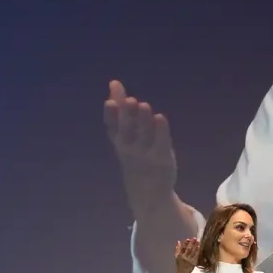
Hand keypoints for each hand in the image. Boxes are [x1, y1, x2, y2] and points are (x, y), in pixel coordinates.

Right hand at [104, 80, 177, 208]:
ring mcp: (145, 153)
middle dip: (127, 116)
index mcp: (119, 139)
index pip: (112, 126)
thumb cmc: (135, 153)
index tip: (110, 101)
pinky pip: (160, 143)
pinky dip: (160, 131)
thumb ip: (121, 108)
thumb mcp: (125, 132)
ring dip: (143, 120)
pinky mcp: (162, 156)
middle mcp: (129, 146)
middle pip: (127, 130)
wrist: (148, 189)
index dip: (110, 114)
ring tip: (143, 105)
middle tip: (130, 101)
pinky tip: (160, 117)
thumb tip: (114, 82)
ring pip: (143, 135)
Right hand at [173, 237, 199, 272]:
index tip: (188, 239)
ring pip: (193, 252)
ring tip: (198, 241)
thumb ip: (177, 249)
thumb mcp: (176, 257)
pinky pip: (196, 256)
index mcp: (180, 256)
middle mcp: (185, 258)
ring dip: (195, 246)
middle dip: (191, 244)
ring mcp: (190, 261)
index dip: (185, 243)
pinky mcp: (194, 263)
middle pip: (188, 250)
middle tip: (194, 238)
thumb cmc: (179, 264)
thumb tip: (178, 241)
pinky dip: (197, 251)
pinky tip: (199, 247)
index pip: (183, 248)